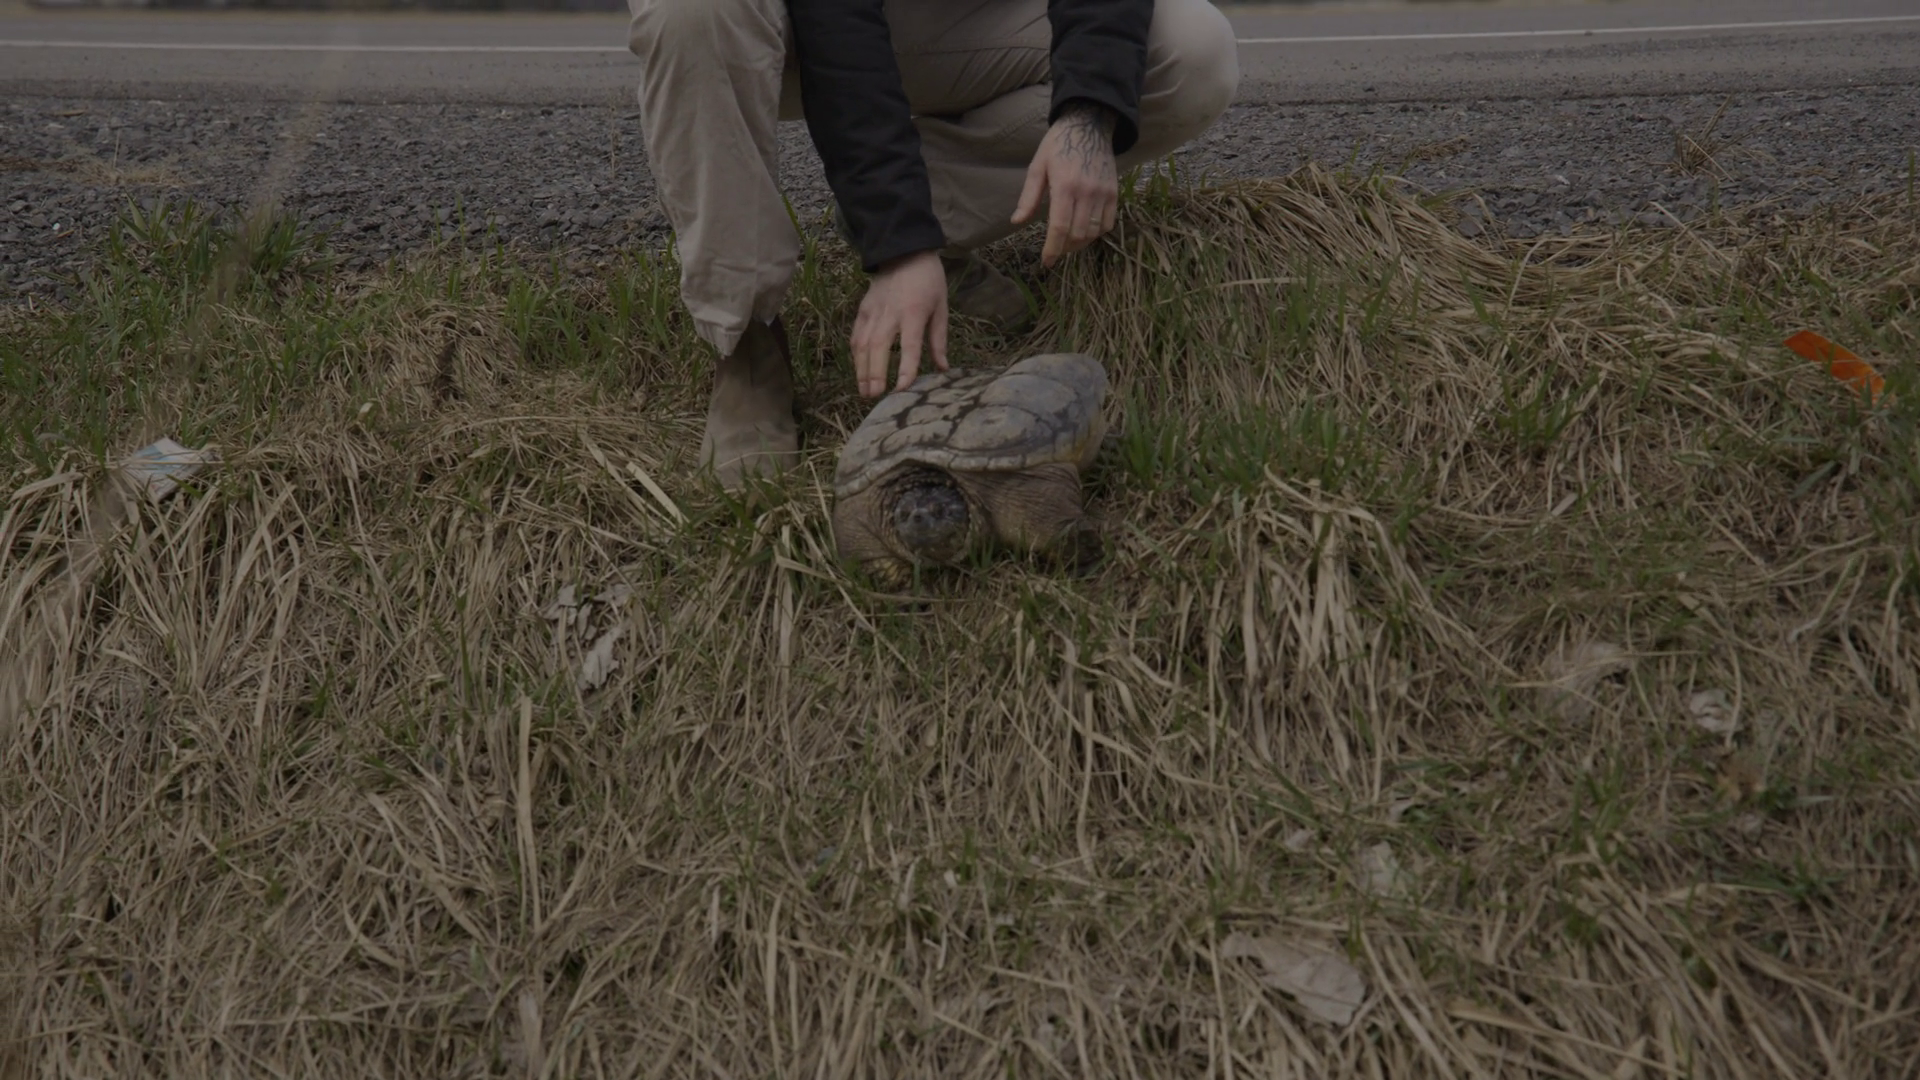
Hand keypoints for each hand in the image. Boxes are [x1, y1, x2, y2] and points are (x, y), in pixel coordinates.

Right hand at [852, 249, 948, 397]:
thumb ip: (939, 339)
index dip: (906, 368)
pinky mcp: (863, 309)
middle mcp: (890, 312)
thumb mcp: (942, 307)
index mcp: (914, 312)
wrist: (904, 250)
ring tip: (864, 392)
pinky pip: (856, 335)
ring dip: (862, 369)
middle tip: (875, 396)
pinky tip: (859, 372)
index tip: (903, 388)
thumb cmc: (928, 280)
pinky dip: (856, 356)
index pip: (909, 345)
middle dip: (875, 373)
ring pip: (863, 344)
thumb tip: (942, 369)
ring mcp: (873, 311)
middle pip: (879, 346)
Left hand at [1011, 102, 1119, 267]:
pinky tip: (1085, 229)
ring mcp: (1103, 192)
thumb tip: (1017, 222)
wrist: (1089, 124)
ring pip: (1093, 232)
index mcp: (1065, 186)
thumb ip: (1029, 197)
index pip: (1060, 227)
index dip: (1052, 249)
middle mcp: (1087, 192)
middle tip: (1055, 249)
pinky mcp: (1114, 192)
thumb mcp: (1037, 166)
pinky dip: (1096, 232)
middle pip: (1077, 234)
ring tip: (1068, 241)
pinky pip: (1108, 223)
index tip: (1047, 262)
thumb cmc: (1057, 145)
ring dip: (1080, 242)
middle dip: (1064, 247)